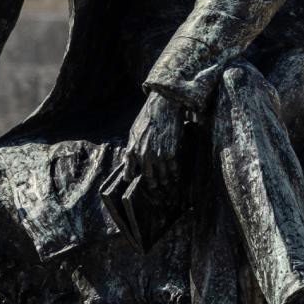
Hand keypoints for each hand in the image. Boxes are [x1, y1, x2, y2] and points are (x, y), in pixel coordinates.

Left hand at [104, 90, 185, 235]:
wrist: (163, 106)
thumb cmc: (147, 118)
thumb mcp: (133, 133)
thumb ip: (130, 151)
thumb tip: (127, 167)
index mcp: (133, 151)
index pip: (133, 175)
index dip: (138, 185)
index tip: (142, 192)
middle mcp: (144, 156)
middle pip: (149, 179)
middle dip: (154, 189)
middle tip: (158, 198)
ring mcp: (158, 155)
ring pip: (162, 177)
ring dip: (166, 185)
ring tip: (168, 191)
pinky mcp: (171, 153)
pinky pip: (173, 170)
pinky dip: (175, 176)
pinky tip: (175, 178)